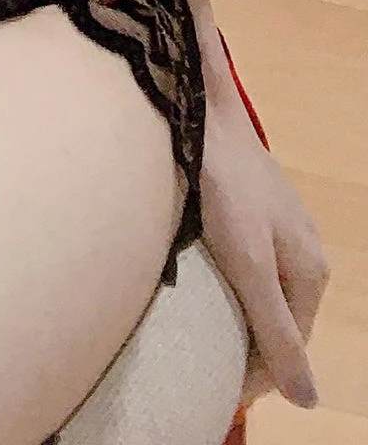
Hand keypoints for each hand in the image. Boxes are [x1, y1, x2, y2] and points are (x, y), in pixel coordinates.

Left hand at [197, 63, 328, 408]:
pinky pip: (247, 262)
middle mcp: (305, 249)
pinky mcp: (254, 206)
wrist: (199, 106)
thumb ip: (276, 329)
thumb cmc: (222, 183)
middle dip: (245, 344)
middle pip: (279, 320)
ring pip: (262, 291)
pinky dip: (226, 281)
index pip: (292, 348)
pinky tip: (198, 279)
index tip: (215, 385)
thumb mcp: (248, 263)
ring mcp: (280, 224)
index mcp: (312, 269)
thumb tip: (308, 401)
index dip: (256, 372)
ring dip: (234, 313)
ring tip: (195, 327)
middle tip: (200, 359)